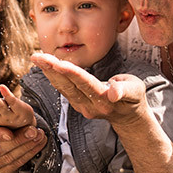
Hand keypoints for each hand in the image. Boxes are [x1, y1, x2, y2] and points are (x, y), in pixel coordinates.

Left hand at [29, 52, 146, 127]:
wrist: (128, 116)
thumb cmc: (133, 97)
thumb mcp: (135, 91)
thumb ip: (124, 90)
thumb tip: (113, 92)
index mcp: (104, 100)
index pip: (85, 83)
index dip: (71, 73)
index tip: (57, 62)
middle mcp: (90, 106)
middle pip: (68, 85)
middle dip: (52, 69)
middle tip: (37, 56)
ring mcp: (81, 107)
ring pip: (62, 87)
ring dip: (48, 72)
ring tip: (36, 58)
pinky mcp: (77, 104)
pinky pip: (63, 89)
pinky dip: (52, 76)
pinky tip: (45, 66)